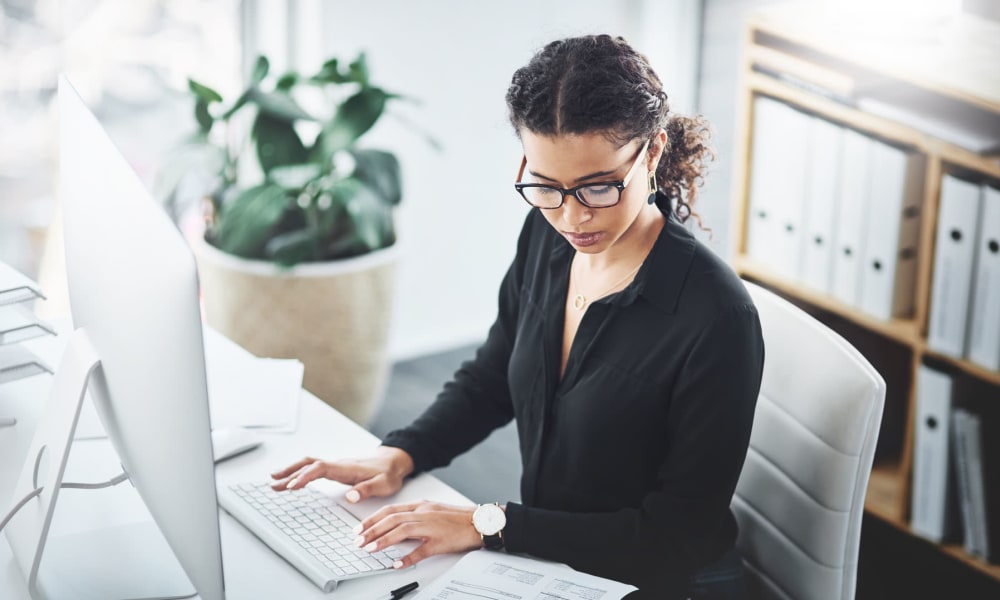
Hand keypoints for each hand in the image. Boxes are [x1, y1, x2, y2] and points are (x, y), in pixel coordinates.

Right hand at [269, 446, 413, 502]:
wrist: (394, 461)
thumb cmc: (389, 473)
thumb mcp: (383, 484)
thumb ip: (367, 489)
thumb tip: (351, 496)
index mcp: (346, 468)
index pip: (320, 468)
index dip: (305, 476)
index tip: (292, 486)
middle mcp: (338, 464)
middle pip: (309, 464)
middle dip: (290, 473)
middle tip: (273, 484)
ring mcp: (335, 466)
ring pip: (308, 464)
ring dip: (291, 472)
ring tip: (274, 481)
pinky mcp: (335, 469)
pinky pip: (313, 468)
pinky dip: (300, 472)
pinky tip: (292, 480)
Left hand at [353, 500, 484, 567]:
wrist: (480, 522)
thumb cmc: (457, 518)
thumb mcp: (433, 510)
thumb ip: (415, 515)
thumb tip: (396, 525)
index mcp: (421, 505)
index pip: (391, 510)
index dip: (372, 519)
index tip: (359, 528)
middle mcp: (424, 513)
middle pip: (392, 519)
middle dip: (372, 530)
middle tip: (358, 540)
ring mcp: (432, 527)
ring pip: (402, 531)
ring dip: (383, 540)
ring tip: (370, 549)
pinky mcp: (440, 542)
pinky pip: (421, 551)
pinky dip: (408, 558)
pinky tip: (397, 564)